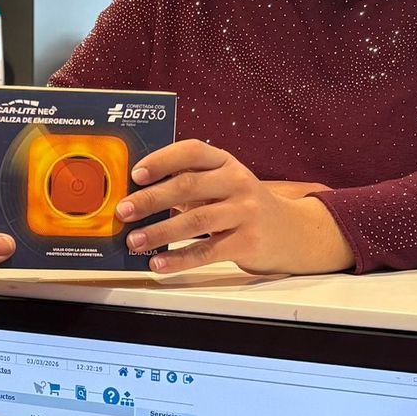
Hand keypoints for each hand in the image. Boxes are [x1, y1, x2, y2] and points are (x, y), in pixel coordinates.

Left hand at [116, 141, 354, 275]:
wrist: (292, 231)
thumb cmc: (242, 205)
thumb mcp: (223, 184)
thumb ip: (189, 183)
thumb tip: (137, 195)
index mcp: (226, 162)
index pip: (192, 151)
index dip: (162, 160)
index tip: (136, 174)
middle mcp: (237, 182)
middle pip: (188, 186)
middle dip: (150, 199)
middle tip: (124, 211)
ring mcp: (245, 212)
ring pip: (194, 221)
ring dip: (159, 232)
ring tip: (134, 241)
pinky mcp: (248, 242)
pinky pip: (207, 252)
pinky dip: (179, 259)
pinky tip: (158, 264)